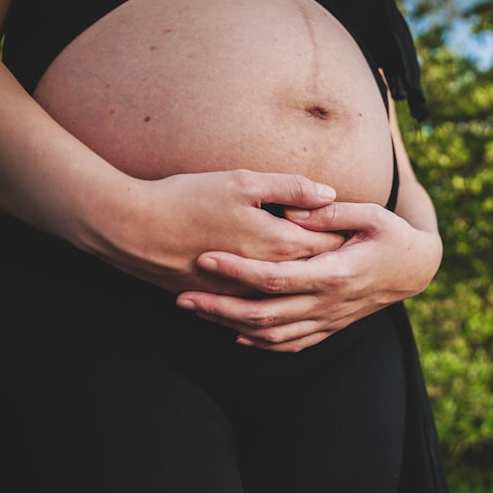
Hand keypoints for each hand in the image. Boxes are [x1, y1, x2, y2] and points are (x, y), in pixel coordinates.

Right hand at [91, 169, 345, 295]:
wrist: (130, 229)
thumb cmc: (186, 198)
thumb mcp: (242, 181)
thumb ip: (289, 188)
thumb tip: (329, 194)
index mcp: (277, 244)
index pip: (328, 244)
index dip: (346, 235)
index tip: (361, 228)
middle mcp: (265, 275)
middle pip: (314, 271)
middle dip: (335, 260)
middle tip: (355, 250)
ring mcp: (242, 293)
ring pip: (289, 296)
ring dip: (308, 286)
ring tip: (327, 275)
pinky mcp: (220, 300)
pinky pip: (259, 310)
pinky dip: (278, 304)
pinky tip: (286, 297)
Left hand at [174, 201, 442, 351]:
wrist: (416, 270)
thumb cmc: (392, 236)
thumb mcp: (371, 215)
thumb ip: (330, 213)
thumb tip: (291, 212)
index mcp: (334, 274)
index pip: (275, 278)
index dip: (238, 271)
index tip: (206, 258)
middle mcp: (327, 304)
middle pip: (263, 315)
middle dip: (219, 308)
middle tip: (183, 298)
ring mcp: (328, 320)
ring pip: (272, 336)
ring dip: (231, 327)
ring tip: (198, 312)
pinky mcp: (330, 327)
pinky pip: (291, 344)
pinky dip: (260, 343)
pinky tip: (235, 334)